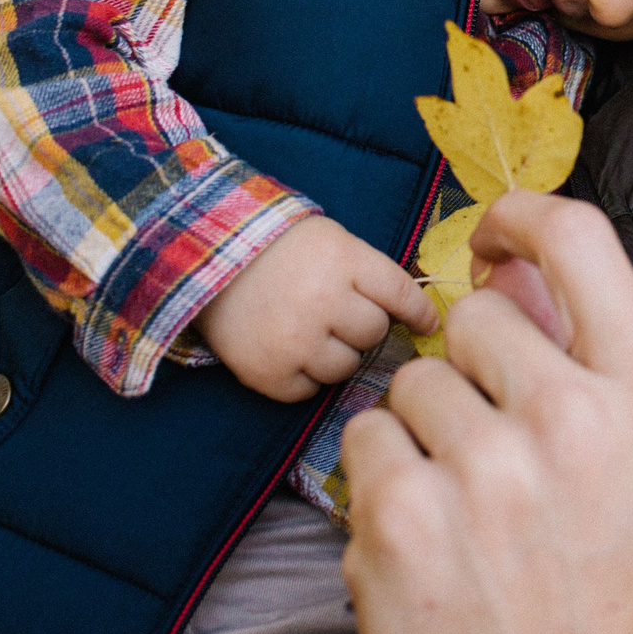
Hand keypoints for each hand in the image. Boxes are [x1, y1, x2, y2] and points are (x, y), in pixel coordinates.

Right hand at [198, 213, 440, 402]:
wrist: (206, 257)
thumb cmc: (280, 249)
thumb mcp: (333, 241)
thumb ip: (372, 274)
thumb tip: (419, 317)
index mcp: (343, 260)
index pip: (400, 294)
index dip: (418, 312)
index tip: (426, 324)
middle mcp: (322, 301)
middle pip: (374, 333)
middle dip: (362, 325)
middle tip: (335, 311)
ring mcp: (294, 340)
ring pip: (345, 367)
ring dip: (335, 353)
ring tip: (308, 328)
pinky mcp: (266, 372)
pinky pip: (309, 392)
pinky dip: (303, 376)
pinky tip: (287, 350)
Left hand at [339, 191, 632, 633]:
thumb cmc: (602, 580)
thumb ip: (585, 354)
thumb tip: (509, 268)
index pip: (579, 236)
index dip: (522, 217)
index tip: (493, 236)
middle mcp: (571, 418)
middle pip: (475, 316)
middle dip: (470, 371)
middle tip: (497, 454)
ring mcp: (482, 469)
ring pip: (411, 382)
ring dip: (423, 433)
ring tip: (466, 508)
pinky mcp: (401, 516)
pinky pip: (363, 439)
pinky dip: (381, 482)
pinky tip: (427, 538)